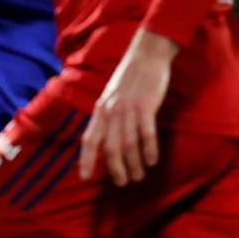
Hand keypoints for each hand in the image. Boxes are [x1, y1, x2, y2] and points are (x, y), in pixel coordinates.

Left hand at [79, 31, 176, 185]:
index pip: (89, 140)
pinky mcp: (146, 105)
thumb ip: (106, 116)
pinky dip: (149, 150)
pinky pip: (146, 133)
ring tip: (139, 176)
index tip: (86, 177)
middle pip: (110, 147)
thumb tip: (104, 139)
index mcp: (100, 110)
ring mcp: (128, 109)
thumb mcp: (110, 96)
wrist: (146, 55)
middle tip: (123, 183)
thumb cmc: (129, 78)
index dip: (86, 159)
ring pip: (128, 144)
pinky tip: (152, 162)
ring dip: (134, 163)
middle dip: (115, 169)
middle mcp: (111, 111)